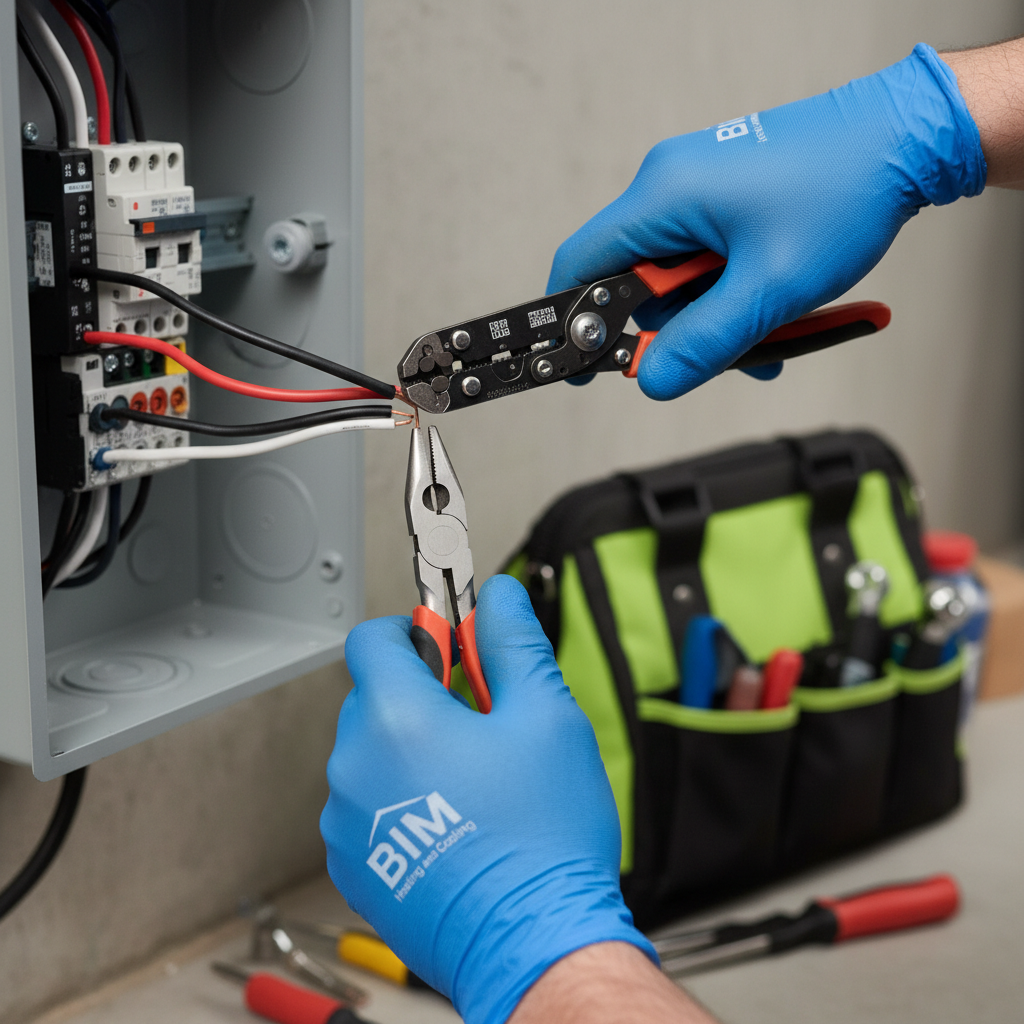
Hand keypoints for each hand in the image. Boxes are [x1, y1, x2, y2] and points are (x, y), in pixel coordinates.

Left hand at [321, 575, 654, 1023]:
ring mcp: (347, 821)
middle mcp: (355, 765)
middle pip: (374, 695)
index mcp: (397, 719)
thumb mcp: (546, 716)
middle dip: (422, 694)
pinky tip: (454, 823)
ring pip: (371, 752)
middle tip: (481, 720)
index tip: (448, 646)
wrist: (534, 944)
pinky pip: (366, 804)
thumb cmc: (543, 838)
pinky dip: (399, 800)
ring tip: (474, 783)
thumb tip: (498, 598)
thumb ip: (513, 643)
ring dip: (410, 749)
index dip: (414, 631)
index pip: (373, 638)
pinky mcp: (352, 865)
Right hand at [548, 44, 984, 399]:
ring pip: (677, 280)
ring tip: (768, 332)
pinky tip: (772, 311)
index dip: (575, 323)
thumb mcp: (769, 288)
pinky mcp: (724, 197)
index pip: (580, 265)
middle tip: (718, 352)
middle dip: (673, 329)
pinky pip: (706, 263)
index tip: (583, 365)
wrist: (907, 137)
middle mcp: (669, 186)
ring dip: (712, 318)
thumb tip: (654, 380)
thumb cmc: (845, 192)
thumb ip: (703, 343)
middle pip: (634, 283)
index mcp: (662, 196)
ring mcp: (698, 189)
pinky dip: (731, 296)